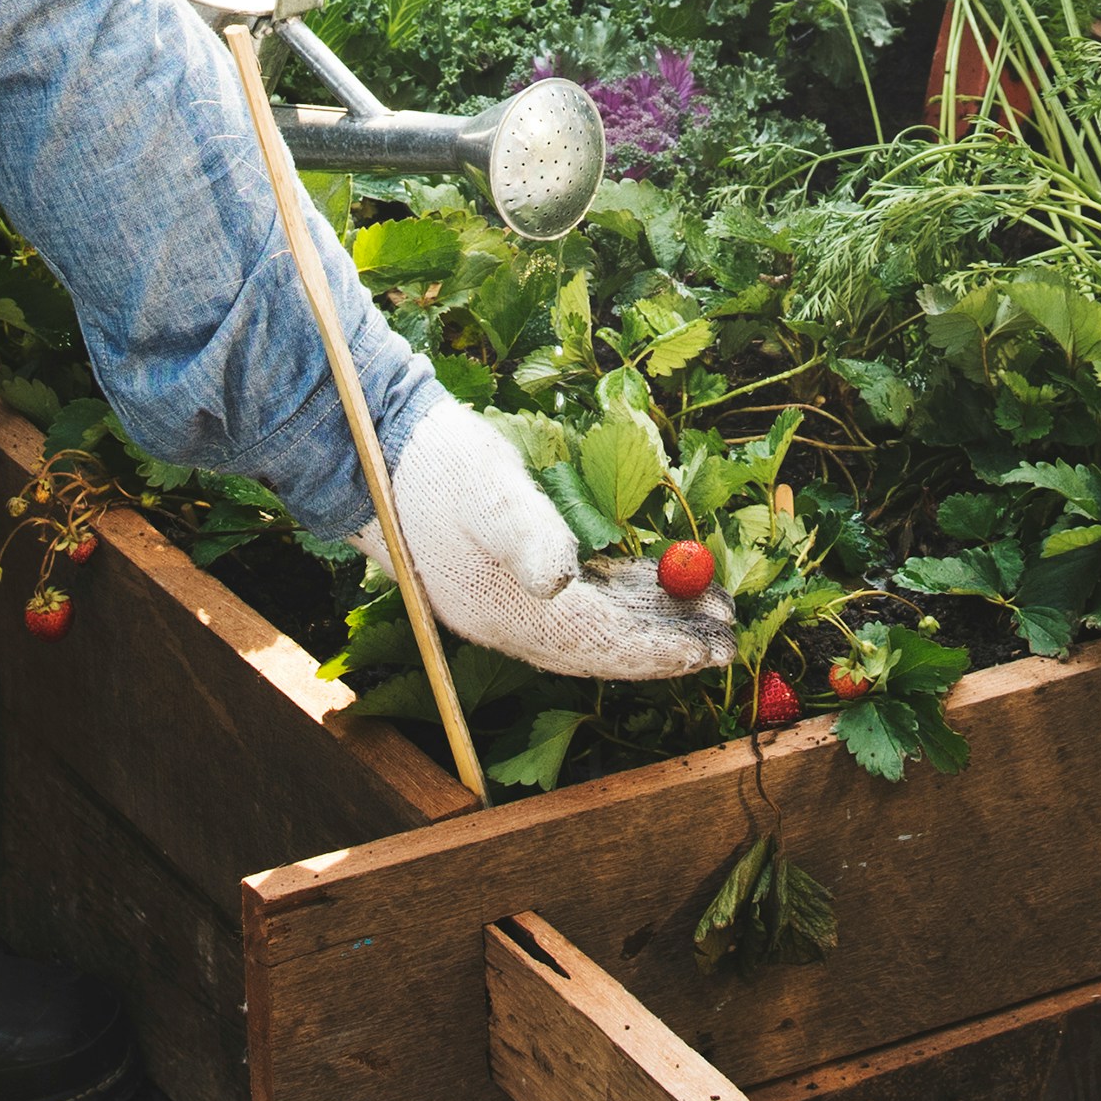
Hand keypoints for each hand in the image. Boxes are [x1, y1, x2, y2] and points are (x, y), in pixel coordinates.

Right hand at [367, 407, 735, 681]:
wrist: (376, 449)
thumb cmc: (439, 463)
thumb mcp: (487, 487)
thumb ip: (525, 532)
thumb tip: (559, 580)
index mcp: (503, 610)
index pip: (595, 645)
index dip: (654, 651)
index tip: (707, 651)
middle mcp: (505, 622)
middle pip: (599, 649)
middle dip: (663, 647)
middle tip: (725, 641)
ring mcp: (502, 606)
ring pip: (590, 632)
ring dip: (648, 626)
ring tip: (705, 617)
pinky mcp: (502, 584)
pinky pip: (575, 609)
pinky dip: (620, 602)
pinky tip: (654, 587)